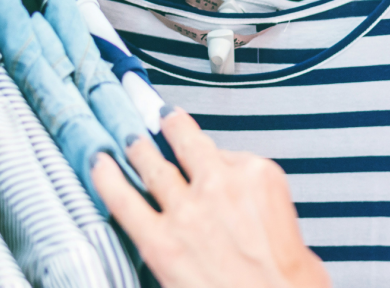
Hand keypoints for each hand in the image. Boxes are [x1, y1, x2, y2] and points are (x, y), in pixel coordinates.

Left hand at [92, 108, 330, 287]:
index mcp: (258, 176)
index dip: (214, 156)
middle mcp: (220, 185)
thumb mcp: (290, 224)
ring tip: (127, 135)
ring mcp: (187, 211)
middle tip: (160, 117)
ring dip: (137, 146)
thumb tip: (238, 209)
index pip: (228, 153)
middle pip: (187, 145)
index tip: (206, 152)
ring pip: (153, 166)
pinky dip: (107, 179)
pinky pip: (124, 201)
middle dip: (170, 127)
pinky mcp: (160, 242)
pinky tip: (99, 164)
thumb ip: (256, 204)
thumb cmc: (290, 282)